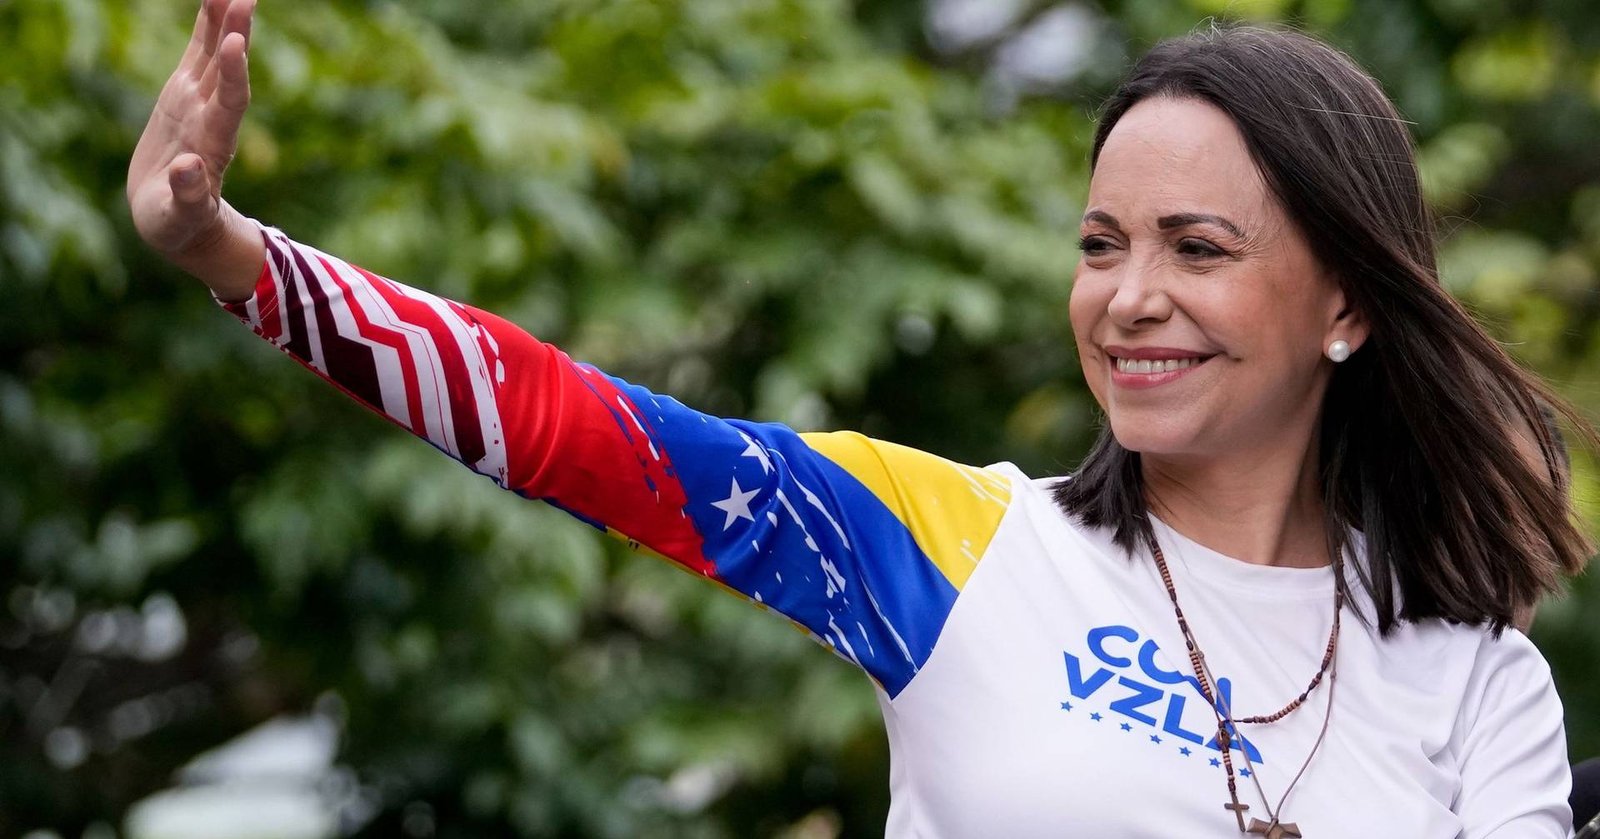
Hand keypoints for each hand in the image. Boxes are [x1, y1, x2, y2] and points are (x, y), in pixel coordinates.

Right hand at [128, 0, 262, 299]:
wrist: (178, 221)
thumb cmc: (180, 225)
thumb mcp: (181, 216)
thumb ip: (189, 196)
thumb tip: (189, 170)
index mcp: (213, 144)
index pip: (229, 103)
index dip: (232, 74)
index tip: (236, 44)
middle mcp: (211, 117)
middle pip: (227, 70)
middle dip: (236, 34)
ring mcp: (199, 103)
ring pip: (214, 54)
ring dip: (224, 22)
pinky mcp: (184, 96)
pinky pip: (196, 54)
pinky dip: (205, 28)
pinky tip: (214, 1)